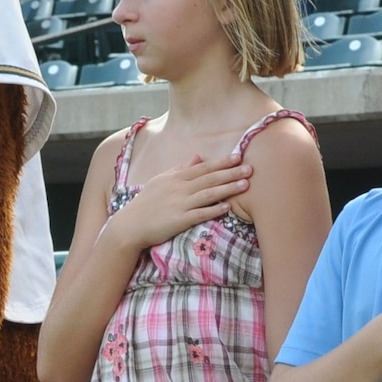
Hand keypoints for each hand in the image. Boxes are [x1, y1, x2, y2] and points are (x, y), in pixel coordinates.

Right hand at [108, 153, 250, 250]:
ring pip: (208, 194)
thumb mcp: (161, 181)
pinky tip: (227, 207)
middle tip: (250, 169)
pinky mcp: (179, 221)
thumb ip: (180, 168)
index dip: (221, 162)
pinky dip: (214, 210)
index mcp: (176, 177)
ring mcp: (179, 204)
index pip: (203, 167)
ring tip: (245, 185)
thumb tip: (198, 157)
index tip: (238, 156)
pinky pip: (200, 214)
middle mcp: (179, 188)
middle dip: (231, 173)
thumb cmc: (146, 203)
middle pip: (209, 178)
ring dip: (227, 189)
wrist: (130, 225)